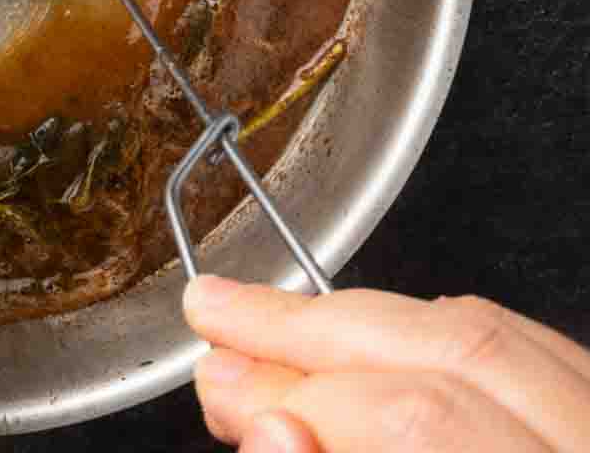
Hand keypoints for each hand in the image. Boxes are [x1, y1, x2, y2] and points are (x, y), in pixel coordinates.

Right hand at [185, 275, 589, 451]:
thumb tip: (269, 424)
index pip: (422, 420)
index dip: (302, 390)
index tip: (223, 381)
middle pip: (457, 343)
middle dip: (311, 327)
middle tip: (218, 317)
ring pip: (488, 325)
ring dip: (360, 317)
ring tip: (272, 324)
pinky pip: (523, 338)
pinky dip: (427, 329)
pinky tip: (369, 338)